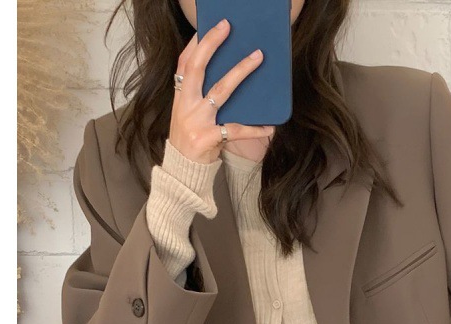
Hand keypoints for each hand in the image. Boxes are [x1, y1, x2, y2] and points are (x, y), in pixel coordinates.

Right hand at [170, 19, 275, 163]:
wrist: (182, 170)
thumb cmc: (190, 140)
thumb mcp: (187, 115)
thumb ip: (199, 97)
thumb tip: (226, 76)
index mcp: (180, 97)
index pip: (184, 63)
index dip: (195, 44)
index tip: (209, 26)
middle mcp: (186, 105)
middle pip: (198, 68)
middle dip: (212, 44)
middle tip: (227, 27)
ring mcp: (196, 120)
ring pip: (221, 90)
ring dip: (240, 72)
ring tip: (257, 58)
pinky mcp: (208, 137)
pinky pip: (235, 129)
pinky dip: (254, 129)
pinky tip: (269, 127)